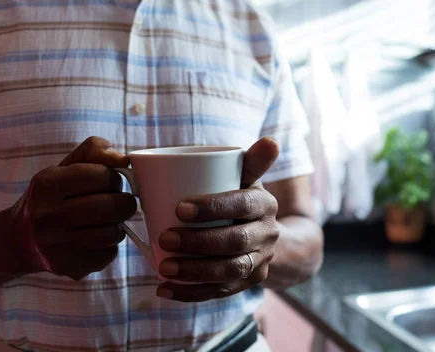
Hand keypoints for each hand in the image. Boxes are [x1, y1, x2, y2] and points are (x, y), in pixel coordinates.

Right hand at [10, 137, 136, 279]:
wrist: (19, 239)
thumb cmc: (53, 196)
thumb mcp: (66, 166)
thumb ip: (95, 151)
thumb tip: (124, 159)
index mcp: (47, 184)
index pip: (102, 176)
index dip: (113, 178)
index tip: (108, 183)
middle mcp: (48, 215)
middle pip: (112, 206)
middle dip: (123, 202)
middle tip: (117, 202)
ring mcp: (57, 245)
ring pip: (113, 232)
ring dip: (117, 225)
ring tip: (105, 221)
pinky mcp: (68, 266)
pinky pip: (108, 254)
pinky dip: (109, 245)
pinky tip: (94, 239)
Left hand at [156, 138, 279, 301]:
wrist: (266, 233)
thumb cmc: (243, 198)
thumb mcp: (248, 178)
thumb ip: (252, 160)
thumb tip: (271, 141)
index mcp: (265, 204)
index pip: (241, 205)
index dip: (212, 207)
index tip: (178, 208)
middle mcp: (268, 234)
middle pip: (234, 242)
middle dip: (198, 242)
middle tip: (164, 237)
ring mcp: (259, 261)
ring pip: (230, 271)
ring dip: (194, 272)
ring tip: (164, 268)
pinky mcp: (248, 282)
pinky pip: (221, 292)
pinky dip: (191, 293)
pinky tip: (164, 289)